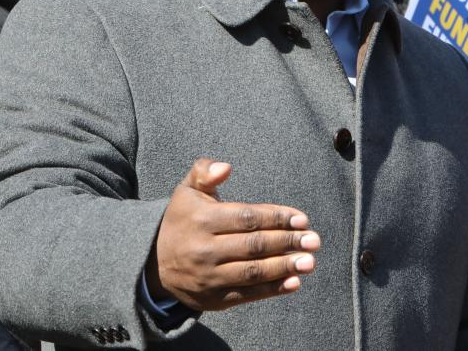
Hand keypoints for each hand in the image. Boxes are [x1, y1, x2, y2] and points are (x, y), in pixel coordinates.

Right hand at [147, 159, 319, 311]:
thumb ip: (205, 172)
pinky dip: (272, 290)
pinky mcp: (213, 299)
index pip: (246, 218)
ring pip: (252, 272)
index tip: (302, 219)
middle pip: (253, 246)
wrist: (153, 264)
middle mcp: (204, 250)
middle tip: (314, 240)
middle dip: (287, 242)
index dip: (276, 218)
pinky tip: (294, 282)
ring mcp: (208, 277)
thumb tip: (225, 167)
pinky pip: (246, 295)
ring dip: (285, 267)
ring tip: (310, 261)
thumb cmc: (181, 220)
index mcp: (201, 220)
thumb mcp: (186, 191)